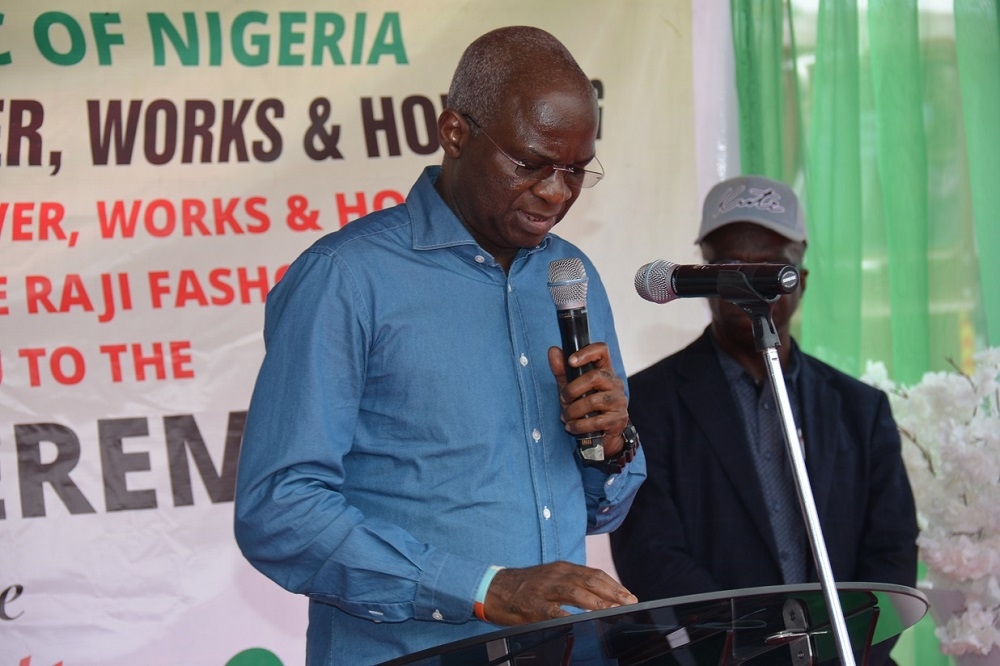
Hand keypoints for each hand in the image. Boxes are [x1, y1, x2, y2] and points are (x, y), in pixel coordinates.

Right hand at [482, 561, 637, 624]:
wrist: (492, 587)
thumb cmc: (525, 587)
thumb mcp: (551, 579)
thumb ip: (572, 585)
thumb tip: (599, 598)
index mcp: (562, 568)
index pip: (594, 573)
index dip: (614, 584)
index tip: (629, 595)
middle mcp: (556, 575)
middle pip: (590, 581)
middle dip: (613, 592)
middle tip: (630, 603)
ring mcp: (544, 589)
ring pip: (575, 592)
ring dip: (597, 602)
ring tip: (613, 610)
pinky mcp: (532, 604)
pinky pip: (552, 611)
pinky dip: (568, 616)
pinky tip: (579, 622)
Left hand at [547, 343, 629, 457]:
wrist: (603, 435)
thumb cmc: (587, 407)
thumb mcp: (572, 388)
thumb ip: (562, 371)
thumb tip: (553, 350)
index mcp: (605, 371)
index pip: (602, 351)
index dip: (586, 352)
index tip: (570, 361)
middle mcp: (615, 384)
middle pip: (594, 377)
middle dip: (572, 390)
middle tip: (563, 399)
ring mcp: (619, 402)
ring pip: (593, 401)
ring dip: (573, 410)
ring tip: (566, 416)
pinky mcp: (618, 420)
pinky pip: (595, 421)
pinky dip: (578, 425)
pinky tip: (571, 427)